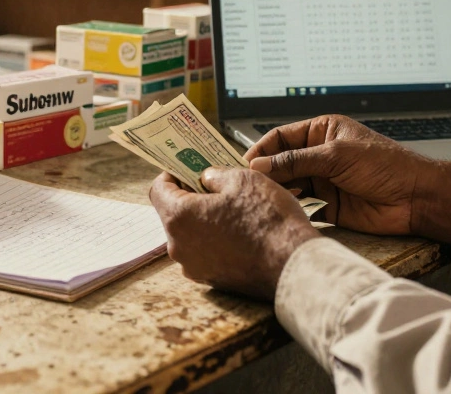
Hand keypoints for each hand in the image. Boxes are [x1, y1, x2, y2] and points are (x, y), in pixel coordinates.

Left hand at [149, 168, 319, 300]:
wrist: (293, 265)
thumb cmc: (268, 219)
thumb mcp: (242, 179)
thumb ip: (214, 175)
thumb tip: (205, 178)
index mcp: (179, 218)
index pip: (158, 190)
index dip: (170, 175)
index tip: (185, 168)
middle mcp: (179, 247)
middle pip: (173, 214)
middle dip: (190, 197)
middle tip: (213, 185)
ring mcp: (194, 267)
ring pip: (190, 235)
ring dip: (204, 219)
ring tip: (232, 208)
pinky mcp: (211, 280)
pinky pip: (205, 253)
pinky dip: (215, 240)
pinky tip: (239, 231)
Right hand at [244, 115, 450, 247]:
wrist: (416, 198)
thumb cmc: (385, 166)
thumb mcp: (336, 156)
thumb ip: (295, 161)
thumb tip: (258, 164)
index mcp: (322, 131)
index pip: (281, 137)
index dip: (261, 149)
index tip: (245, 164)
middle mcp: (320, 154)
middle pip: (281, 162)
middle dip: (265, 172)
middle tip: (246, 185)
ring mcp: (323, 180)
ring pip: (289, 185)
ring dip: (276, 191)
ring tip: (260, 199)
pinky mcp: (329, 206)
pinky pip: (302, 207)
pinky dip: (291, 209)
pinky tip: (281, 213)